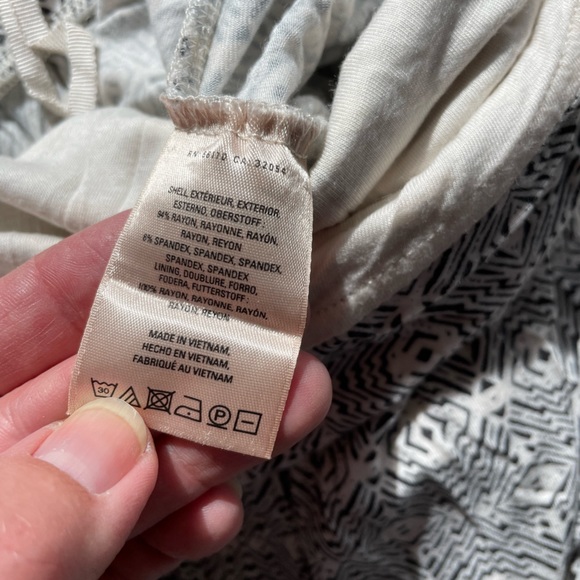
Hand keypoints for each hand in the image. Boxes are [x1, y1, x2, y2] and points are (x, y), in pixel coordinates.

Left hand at [0, 211, 331, 578]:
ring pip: (136, 463)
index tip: (175, 236)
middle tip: (274, 332)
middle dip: (194, 357)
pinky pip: (132, 540)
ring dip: (213, 439)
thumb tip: (118, 448)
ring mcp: (40, 521)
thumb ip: (21, 514)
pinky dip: (179, 524)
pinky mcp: (76, 574)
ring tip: (289, 408)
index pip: (24, 316)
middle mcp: (1, 460)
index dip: (98, 268)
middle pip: (105, 386)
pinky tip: (220, 513)